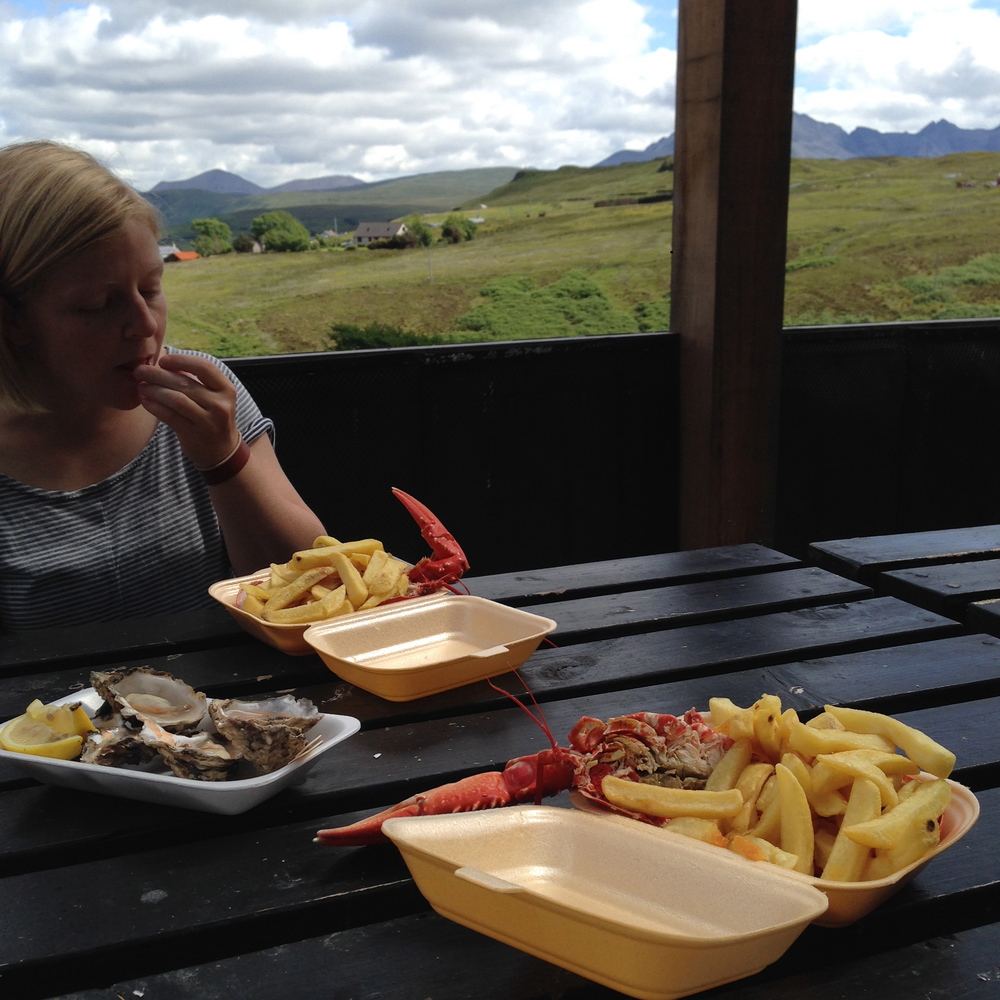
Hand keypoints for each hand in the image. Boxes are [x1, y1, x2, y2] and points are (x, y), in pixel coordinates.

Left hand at [133, 354, 240, 468]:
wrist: (221, 449)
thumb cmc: (211, 416)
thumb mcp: (213, 397)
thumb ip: (194, 380)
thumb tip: (163, 364)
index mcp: (226, 389)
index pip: (204, 367)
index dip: (181, 361)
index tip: (162, 360)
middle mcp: (220, 404)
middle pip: (185, 383)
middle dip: (158, 375)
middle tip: (140, 371)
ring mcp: (209, 421)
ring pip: (176, 399)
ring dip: (154, 390)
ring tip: (141, 386)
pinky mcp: (195, 434)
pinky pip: (170, 416)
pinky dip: (155, 407)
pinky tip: (145, 401)